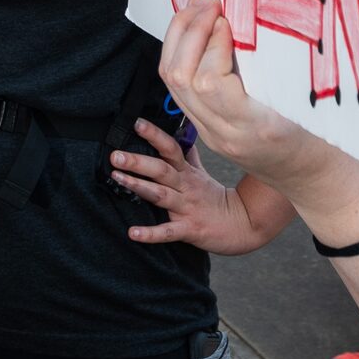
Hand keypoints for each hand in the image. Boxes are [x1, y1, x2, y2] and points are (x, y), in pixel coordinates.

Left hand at [110, 120, 282, 253]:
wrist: (242, 225)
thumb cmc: (217, 199)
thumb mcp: (203, 174)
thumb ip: (189, 157)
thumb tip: (182, 135)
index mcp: (188, 173)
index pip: (171, 148)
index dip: (155, 135)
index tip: (137, 124)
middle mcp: (186, 187)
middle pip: (161, 170)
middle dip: (138, 162)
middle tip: (116, 155)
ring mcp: (187, 208)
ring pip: (161, 195)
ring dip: (139, 186)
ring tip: (118, 179)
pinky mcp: (188, 229)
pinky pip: (167, 232)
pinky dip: (150, 234)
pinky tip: (132, 233)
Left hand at [158, 0, 328, 193]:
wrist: (312, 177)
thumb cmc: (321, 138)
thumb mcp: (310, 103)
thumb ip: (282, 68)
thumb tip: (254, 20)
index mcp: (255, 127)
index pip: (210, 83)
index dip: (212, 44)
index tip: (226, 18)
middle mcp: (225, 133)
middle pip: (181, 79)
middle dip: (189, 31)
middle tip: (208, 3)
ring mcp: (211, 133)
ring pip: (171, 82)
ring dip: (179, 38)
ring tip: (198, 10)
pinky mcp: (205, 127)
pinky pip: (178, 88)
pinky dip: (181, 53)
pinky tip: (196, 32)